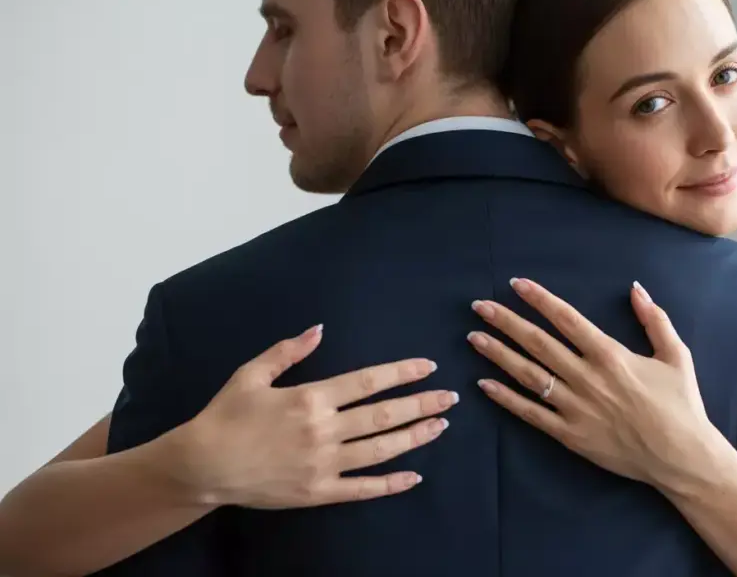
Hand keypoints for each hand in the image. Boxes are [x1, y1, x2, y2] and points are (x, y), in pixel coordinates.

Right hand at [175, 325, 457, 507]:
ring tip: (441, 426)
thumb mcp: (251, 374)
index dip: (401, 373)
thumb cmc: (225, 416)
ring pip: (381, 450)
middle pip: (384, 415)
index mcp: (311, 398)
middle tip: (450, 398)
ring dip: (415, 437)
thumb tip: (319, 328)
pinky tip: (415, 476)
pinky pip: (363, 488)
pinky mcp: (319, 492)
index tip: (427, 367)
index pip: (368, 382)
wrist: (202, 466)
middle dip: (421, 404)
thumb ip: (288, 351)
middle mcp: (324, 430)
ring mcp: (324, 464)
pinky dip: (391, 483)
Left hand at [468, 278, 717, 491]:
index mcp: (610, 355)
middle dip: (506, 322)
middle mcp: (587, 378)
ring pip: (528, 375)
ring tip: (474, 338)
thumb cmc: (681, 404)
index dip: (539, 299)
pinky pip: (531, 413)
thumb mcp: (676, 355)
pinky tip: (484, 384)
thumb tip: (636, 288)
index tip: (516, 284)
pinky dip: (506, 398)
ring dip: (498, 354)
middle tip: (479, 306)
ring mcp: (575, 408)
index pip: (566, 319)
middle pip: (538, 343)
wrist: (681, 457)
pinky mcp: (570, 435)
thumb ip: (654, 319)